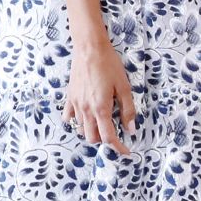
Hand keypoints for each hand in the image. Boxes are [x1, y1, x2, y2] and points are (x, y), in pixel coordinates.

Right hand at [61, 34, 139, 154]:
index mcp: (101, 108)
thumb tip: (131, 129)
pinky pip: (69, 117)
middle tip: (116, 134)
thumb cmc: (109, 64)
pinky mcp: (69, 97)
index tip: (126, 151)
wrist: (89, 48)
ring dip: (92, 132)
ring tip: (102, 125)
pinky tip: (84, 117)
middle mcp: (86, 109)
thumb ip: (128, 110)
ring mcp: (75, 104)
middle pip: (93, 137)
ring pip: (81, 130)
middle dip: (105, 140)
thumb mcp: (124, 87)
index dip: (118, 147)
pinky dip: (76, 122)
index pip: (109, 137)